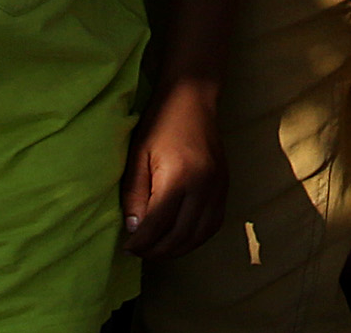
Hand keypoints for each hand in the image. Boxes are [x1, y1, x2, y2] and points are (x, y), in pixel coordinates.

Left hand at [119, 82, 225, 259]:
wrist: (192, 97)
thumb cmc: (160, 123)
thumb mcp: (138, 156)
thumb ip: (134, 195)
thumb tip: (135, 230)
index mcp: (179, 177)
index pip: (158, 225)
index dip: (140, 242)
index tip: (126, 247)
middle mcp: (203, 186)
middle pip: (180, 235)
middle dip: (157, 250)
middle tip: (138, 252)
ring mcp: (218, 187)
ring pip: (200, 235)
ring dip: (178, 249)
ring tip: (157, 250)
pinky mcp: (224, 185)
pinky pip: (213, 223)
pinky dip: (197, 238)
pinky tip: (181, 238)